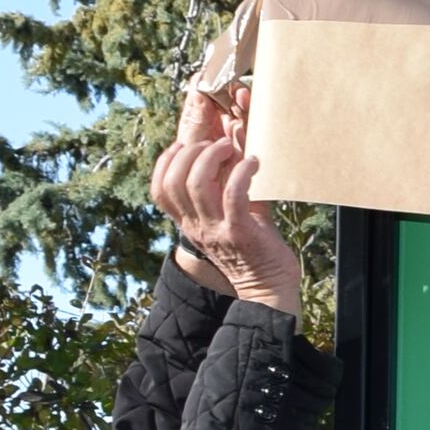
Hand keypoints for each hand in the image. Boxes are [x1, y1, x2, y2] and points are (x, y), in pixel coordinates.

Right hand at [154, 78, 302, 313]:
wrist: (270, 289)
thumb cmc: (255, 248)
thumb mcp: (232, 215)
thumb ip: (228, 183)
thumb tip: (232, 141)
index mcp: (189, 222)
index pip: (159, 189)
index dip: (166, 161)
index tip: (186, 145)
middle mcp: (196, 226)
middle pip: (172, 182)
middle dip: (190, 152)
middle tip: (218, 144)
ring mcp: (216, 230)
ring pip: (195, 185)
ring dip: (212, 157)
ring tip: (232, 148)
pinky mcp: (240, 233)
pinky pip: (232, 196)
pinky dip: (241, 173)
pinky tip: (253, 164)